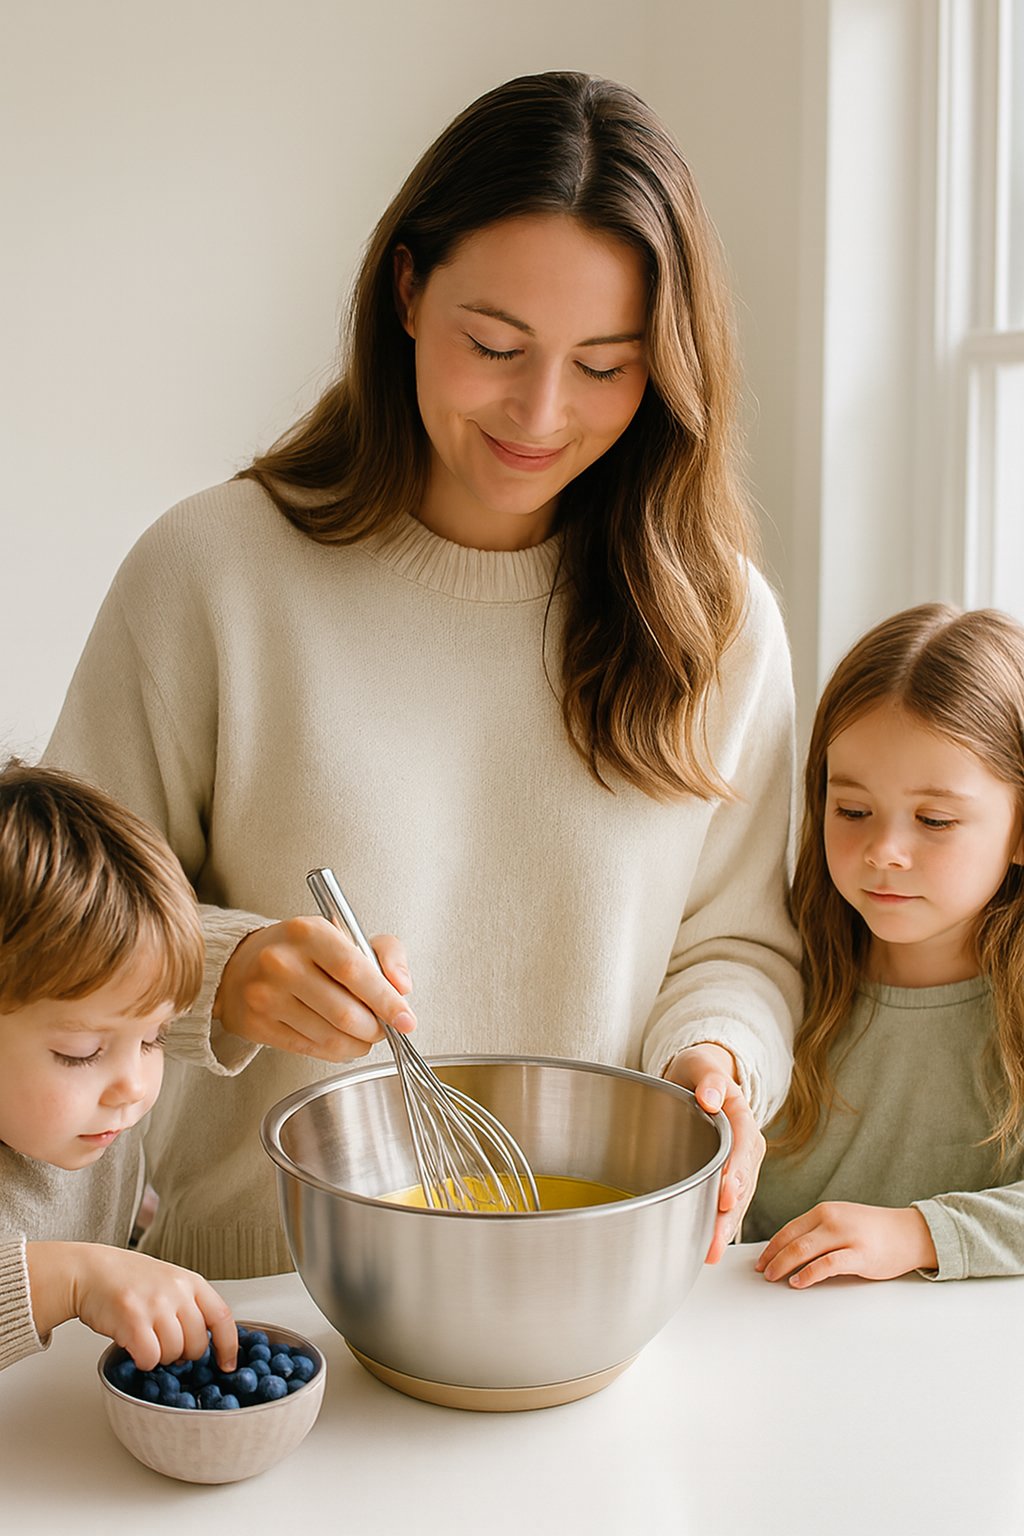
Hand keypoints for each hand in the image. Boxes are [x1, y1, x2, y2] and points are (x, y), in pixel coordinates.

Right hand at [26, 1241, 237, 1369]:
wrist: (91, 1270)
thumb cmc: (129, 1279)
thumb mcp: (170, 1282)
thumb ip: (189, 1306)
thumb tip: (203, 1344)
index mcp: (191, 1281)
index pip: (222, 1317)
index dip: (229, 1345)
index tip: (227, 1364)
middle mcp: (177, 1291)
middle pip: (198, 1344)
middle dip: (183, 1354)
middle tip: (165, 1344)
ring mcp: (156, 1305)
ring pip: (174, 1354)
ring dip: (160, 1357)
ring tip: (146, 1338)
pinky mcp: (133, 1320)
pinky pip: (150, 1358)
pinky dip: (144, 1361)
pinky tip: (135, 1347)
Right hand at [213, 915, 415, 1060]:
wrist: (241, 965)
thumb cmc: (303, 950)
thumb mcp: (345, 934)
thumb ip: (386, 953)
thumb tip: (402, 987)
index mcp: (307, 932)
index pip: (354, 971)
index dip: (386, 1000)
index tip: (406, 1019)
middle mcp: (282, 963)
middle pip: (345, 1012)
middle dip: (375, 1028)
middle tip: (383, 1028)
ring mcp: (266, 996)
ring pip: (330, 1037)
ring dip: (358, 1044)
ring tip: (364, 1034)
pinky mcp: (258, 1025)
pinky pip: (310, 1049)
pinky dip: (337, 1051)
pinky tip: (342, 1041)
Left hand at [663, 1043, 764, 1263]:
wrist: (701, 1081)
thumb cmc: (700, 1072)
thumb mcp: (702, 1066)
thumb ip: (710, 1079)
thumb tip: (710, 1098)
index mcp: (744, 1120)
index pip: (744, 1150)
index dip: (736, 1174)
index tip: (726, 1195)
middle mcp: (748, 1148)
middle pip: (743, 1184)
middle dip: (729, 1215)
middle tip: (714, 1239)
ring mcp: (740, 1167)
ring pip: (737, 1202)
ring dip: (724, 1228)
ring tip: (710, 1252)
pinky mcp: (728, 1179)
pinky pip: (727, 1205)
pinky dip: (718, 1225)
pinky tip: (706, 1246)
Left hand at [755, 1202, 937, 1286]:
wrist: (910, 1232)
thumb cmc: (874, 1231)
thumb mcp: (842, 1221)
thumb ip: (819, 1232)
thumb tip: (791, 1251)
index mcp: (825, 1211)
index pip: (789, 1229)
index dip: (772, 1247)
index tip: (761, 1260)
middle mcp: (832, 1220)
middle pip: (793, 1240)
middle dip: (773, 1258)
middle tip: (763, 1272)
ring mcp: (846, 1236)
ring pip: (804, 1250)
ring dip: (784, 1266)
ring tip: (774, 1277)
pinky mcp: (859, 1254)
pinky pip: (827, 1265)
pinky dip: (808, 1274)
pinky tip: (798, 1282)